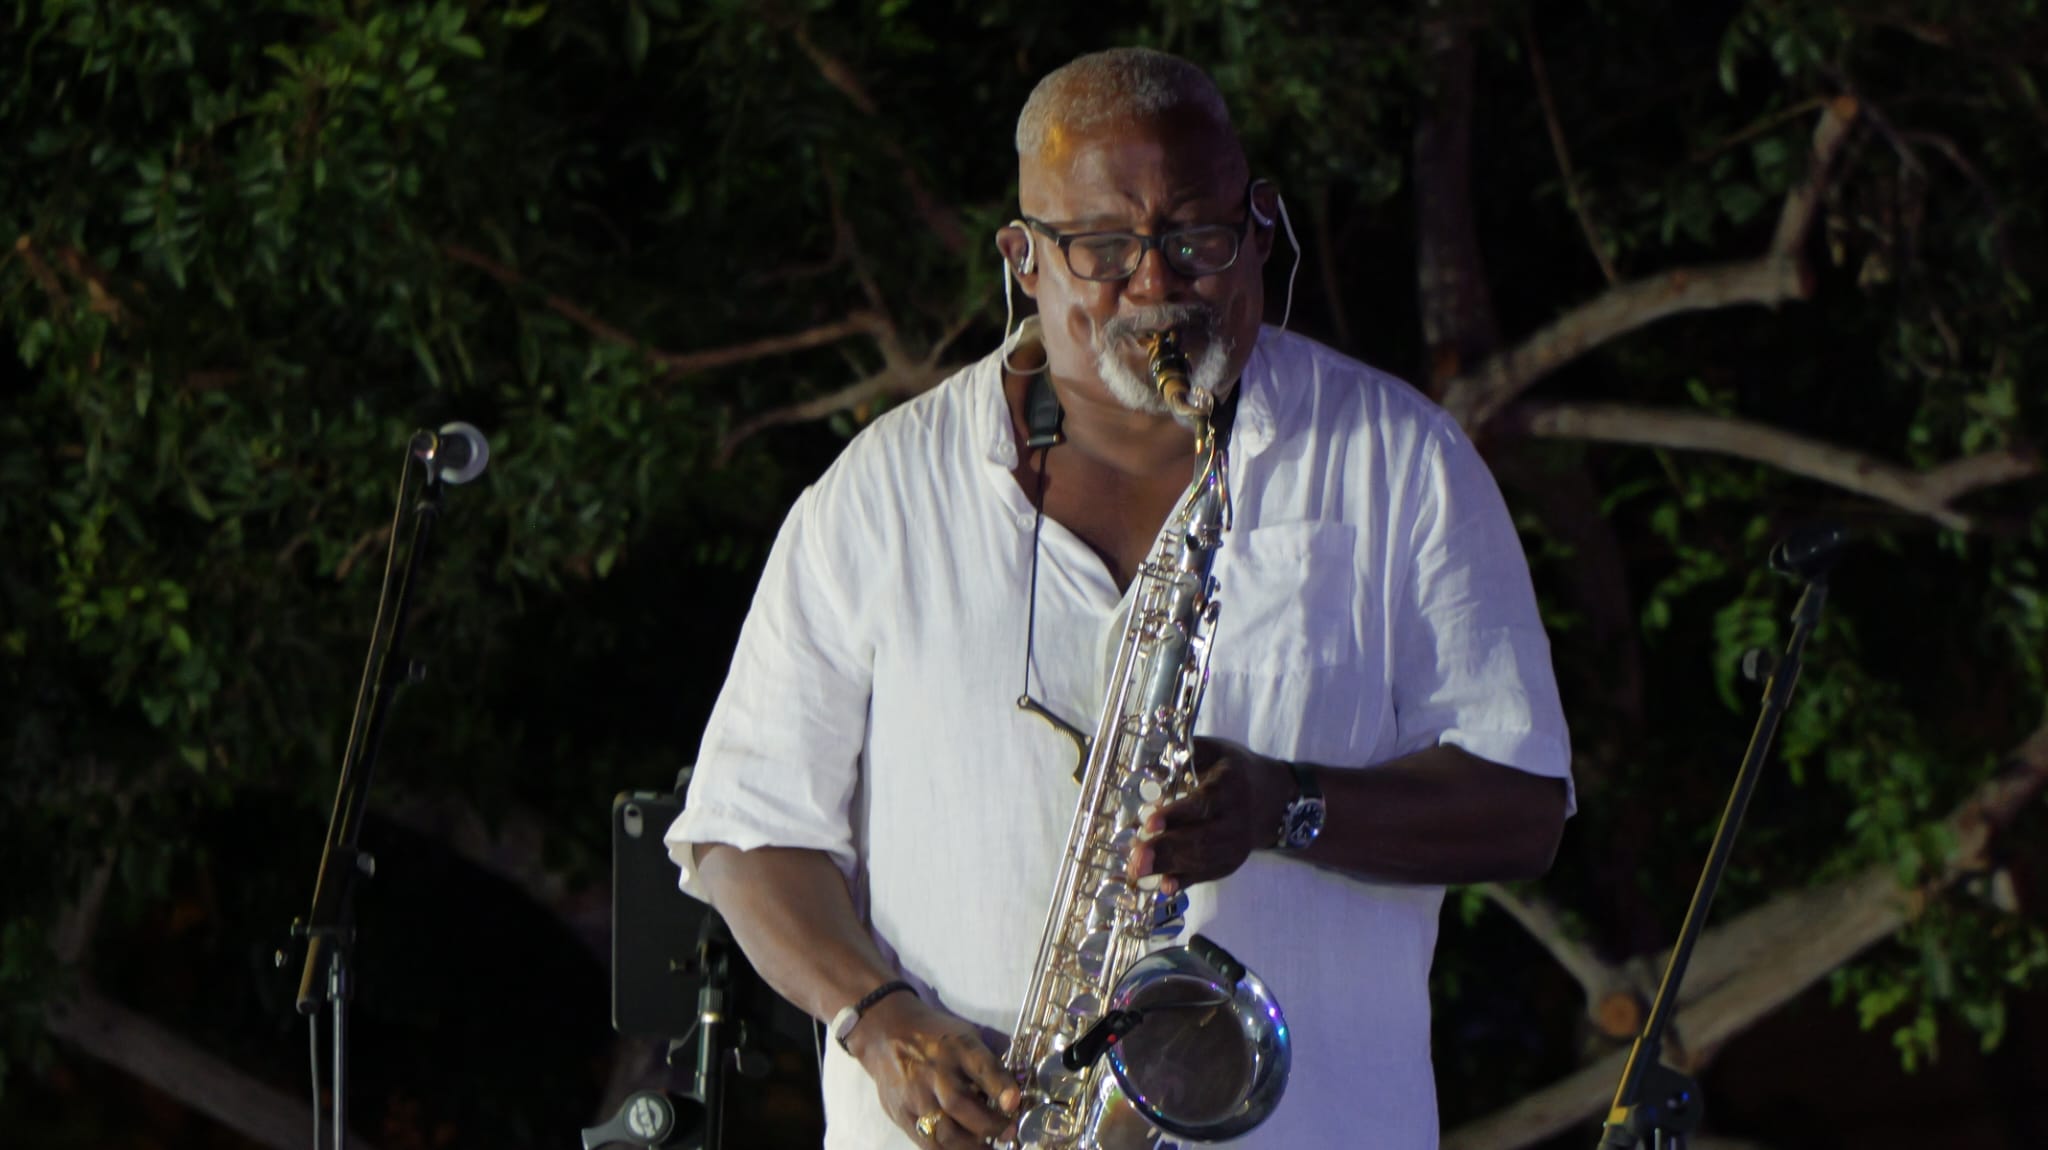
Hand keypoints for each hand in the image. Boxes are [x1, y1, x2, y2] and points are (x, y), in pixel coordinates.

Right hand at [845, 990, 1020, 1147]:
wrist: (886, 1033)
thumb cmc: (935, 1036)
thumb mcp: (965, 1034)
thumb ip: (990, 1060)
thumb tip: (1016, 1091)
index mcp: (956, 1046)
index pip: (980, 1066)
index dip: (1000, 1086)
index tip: (1014, 1103)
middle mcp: (934, 1070)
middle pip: (959, 1104)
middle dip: (988, 1125)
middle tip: (1007, 1132)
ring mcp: (915, 1094)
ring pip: (943, 1130)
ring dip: (970, 1146)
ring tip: (987, 1147)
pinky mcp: (901, 1113)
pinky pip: (925, 1142)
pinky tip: (961, 1149)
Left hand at [1127, 738, 1294, 896]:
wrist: (1269, 799)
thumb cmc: (1232, 770)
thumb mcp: (1213, 751)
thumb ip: (1184, 753)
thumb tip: (1148, 762)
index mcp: (1230, 785)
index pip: (1204, 803)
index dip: (1177, 815)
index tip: (1150, 824)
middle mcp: (1237, 818)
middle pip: (1203, 839)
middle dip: (1167, 850)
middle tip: (1136, 860)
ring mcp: (1237, 844)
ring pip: (1204, 860)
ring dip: (1170, 867)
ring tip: (1138, 870)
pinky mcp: (1232, 862)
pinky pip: (1208, 874)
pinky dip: (1186, 881)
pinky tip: (1164, 885)